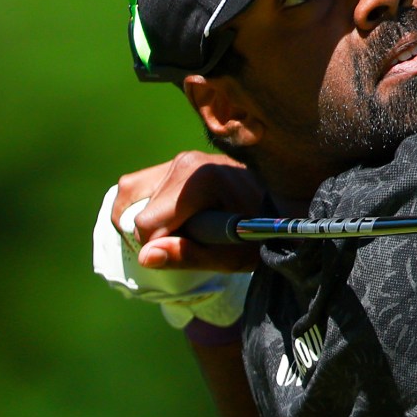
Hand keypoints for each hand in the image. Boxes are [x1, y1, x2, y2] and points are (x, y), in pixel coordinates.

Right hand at [111, 151, 264, 270]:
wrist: (284, 205)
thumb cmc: (261, 232)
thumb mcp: (232, 256)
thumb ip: (189, 256)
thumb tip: (145, 256)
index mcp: (201, 179)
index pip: (146, 223)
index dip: (161, 247)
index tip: (192, 251)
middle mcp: (186, 162)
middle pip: (138, 209)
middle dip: (155, 234)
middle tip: (192, 241)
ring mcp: (180, 159)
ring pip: (131, 194)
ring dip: (146, 219)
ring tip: (182, 232)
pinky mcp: (177, 163)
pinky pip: (138, 185)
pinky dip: (144, 206)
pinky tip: (170, 221)